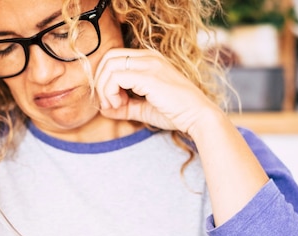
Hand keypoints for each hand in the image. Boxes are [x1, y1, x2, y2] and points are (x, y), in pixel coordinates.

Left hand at [94, 48, 219, 135]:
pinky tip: (121, 105)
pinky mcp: (148, 76)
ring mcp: (149, 64)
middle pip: (108, 58)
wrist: (197, 116)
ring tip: (116, 105)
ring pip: (109, 65)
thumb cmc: (175, 112)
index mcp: (149, 59)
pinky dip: (110, 92)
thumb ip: (124, 107)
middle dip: (100, 82)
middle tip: (109, 103)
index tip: (111, 101)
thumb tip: (104, 110)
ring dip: (104, 88)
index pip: (114, 58)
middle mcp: (149, 57)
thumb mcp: (143, 109)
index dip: (105, 79)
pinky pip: (116, 77)